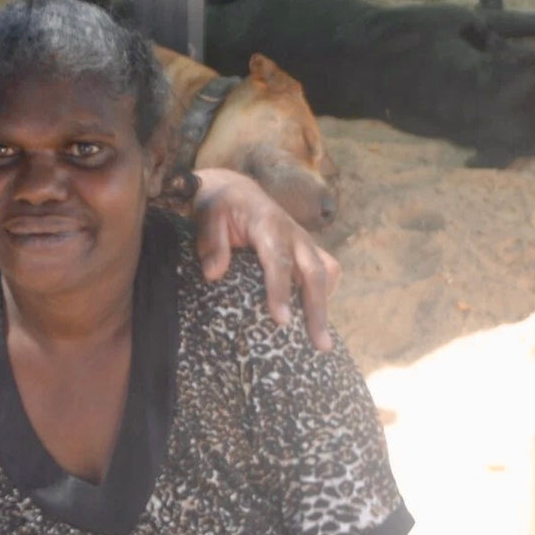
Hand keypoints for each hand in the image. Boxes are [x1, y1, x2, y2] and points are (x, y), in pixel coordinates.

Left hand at [191, 168, 340, 350]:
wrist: (235, 190)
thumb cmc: (220, 205)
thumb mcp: (208, 216)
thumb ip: (211, 243)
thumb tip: (213, 274)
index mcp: (269, 225)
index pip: (279, 261)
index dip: (281, 291)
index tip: (282, 320)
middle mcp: (294, 234)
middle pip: (314, 273)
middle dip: (317, 309)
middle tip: (319, 345)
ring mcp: (304, 241)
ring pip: (327, 273)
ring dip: (325, 305)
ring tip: (320, 341)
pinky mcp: (307, 249)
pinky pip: (327, 271)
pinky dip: (325, 293)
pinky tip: (313, 318)